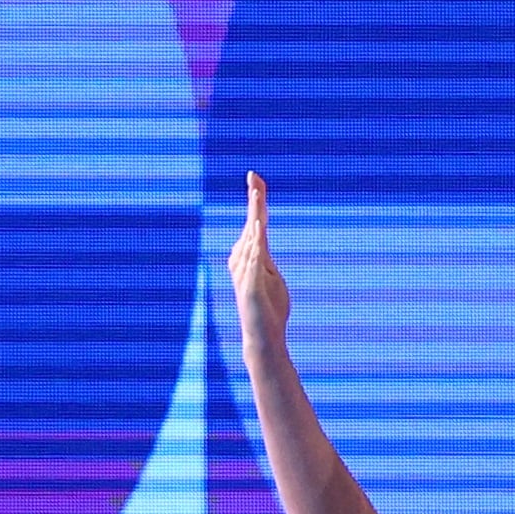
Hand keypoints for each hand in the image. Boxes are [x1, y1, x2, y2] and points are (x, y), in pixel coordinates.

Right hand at [228, 172, 289, 348]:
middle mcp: (243, 260)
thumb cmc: (269, 308)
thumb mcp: (271, 277)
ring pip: (252, 240)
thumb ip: (264, 259)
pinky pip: (253, 265)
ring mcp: (245, 273)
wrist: (263, 337)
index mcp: (251, 256)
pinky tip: (258, 233)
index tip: (255, 176)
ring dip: (254, 218)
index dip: (255, 199)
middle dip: (254, 201)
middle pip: (252, 225)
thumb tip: (259, 240)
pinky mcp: (249, 288)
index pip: (255, 222)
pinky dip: (255, 248)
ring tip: (256, 196)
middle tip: (254, 177)